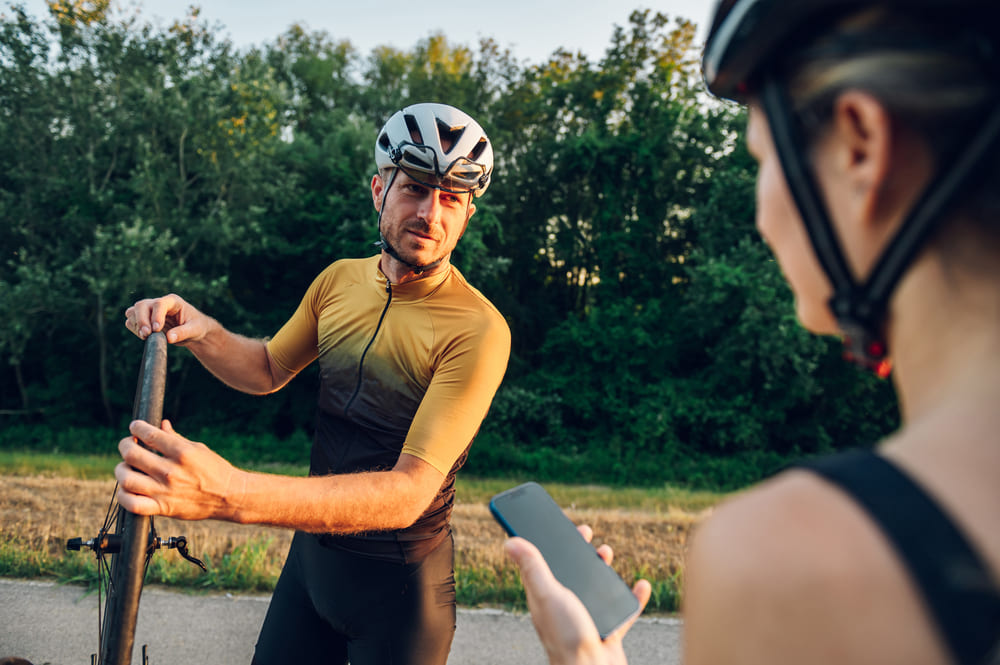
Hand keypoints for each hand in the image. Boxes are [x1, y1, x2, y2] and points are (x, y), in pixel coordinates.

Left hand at [115, 419, 245, 521]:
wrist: (229, 496)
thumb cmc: (216, 470)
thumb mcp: (198, 449)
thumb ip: (176, 438)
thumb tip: (161, 424)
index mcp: (182, 453)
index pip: (149, 434)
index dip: (137, 427)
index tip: (135, 427)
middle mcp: (171, 471)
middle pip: (132, 455)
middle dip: (125, 445)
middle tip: (128, 444)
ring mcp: (165, 491)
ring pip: (127, 479)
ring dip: (121, 470)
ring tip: (125, 467)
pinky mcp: (163, 508)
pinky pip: (133, 504)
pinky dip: (124, 496)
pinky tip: (127, 489)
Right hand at [124, 294, 211, 344]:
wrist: (192, 330)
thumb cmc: (196, 326)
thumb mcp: (195, 330)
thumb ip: (183, 333)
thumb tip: (169, 338)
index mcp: (173, 301)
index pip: (159, 304)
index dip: (156, 316)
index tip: (156, 330)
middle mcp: (159, 303)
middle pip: (142, 305)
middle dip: (142, 320)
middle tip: (147, 335)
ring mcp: (149, 310)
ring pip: (133, 311)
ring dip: (136, 325)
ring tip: (146, 337)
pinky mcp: (144, 319)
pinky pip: (131, 321)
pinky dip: (134, 328)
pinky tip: (144, 336)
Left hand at [504, 525, 651, 664]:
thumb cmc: (567, 637)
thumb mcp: (548, 594)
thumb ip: (533, 567)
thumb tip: (509, 542)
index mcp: (545, 596)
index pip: (541, 564)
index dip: (547, 543)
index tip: (555, 524)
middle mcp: (564, 605)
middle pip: (570, 572)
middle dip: (578, 550)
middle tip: (585, 533)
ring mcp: (587, 617)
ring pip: (596, 587)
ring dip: (604, 569)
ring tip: (607, 553)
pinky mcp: (609, 629)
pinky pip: (624, 609)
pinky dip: (633, 597)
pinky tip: (641, 585)